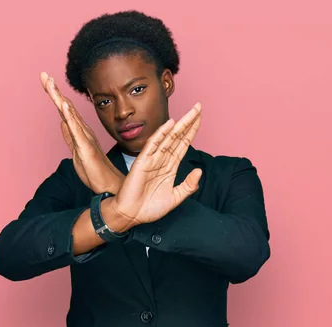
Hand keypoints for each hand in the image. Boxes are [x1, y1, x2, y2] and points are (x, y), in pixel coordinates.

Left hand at [39, 72, 124, 193]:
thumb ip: (69, 136)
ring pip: (69, 114)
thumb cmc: (95, 170)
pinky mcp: (85, 146)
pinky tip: (63, 104)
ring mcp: (84, 137)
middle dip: (53, 90)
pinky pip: (76, 129)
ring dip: (59, 97)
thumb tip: (61, 122)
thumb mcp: (76, 151)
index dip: (55, 95)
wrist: (109, 184)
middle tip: (43, 74)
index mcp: (79, 131)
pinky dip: (69, 115)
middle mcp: (82, 130)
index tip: (46, 81)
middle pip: (65, 107)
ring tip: (50, 83)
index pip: (65, 110)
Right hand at [109, 103, 202, 230]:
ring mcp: (152, 159)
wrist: (131, 216)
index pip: (183, 144)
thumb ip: (188, 186)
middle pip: (178, 137)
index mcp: (170, 167)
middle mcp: (162, 160)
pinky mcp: (142, 162)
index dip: (192, 131)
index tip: (200, 118)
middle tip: (199, 107)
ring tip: (192, 111)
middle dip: (189, 122)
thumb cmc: (150, 208)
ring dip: (181, 124)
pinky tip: (170, 124)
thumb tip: (199, 171)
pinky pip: (153, 145)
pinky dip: (161, 134)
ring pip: (169, 137)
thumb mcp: (176, 198)